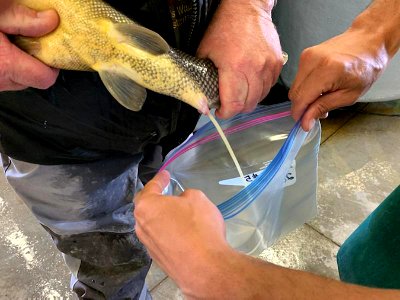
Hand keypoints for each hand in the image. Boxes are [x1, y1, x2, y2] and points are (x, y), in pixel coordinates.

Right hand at [0, 2, 58, 90]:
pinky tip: (1, 46)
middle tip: (28, 39)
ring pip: (17, 78)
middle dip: (35, 59)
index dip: (52, 64)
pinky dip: (5, 62)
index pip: (45, 78)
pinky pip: (4, 76)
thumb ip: (21, 17)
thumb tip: (50, 21)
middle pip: (33, 79)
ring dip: (19, 61)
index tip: (50, 47)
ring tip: (10, 40)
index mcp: (5, 65)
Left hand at [134, 171, 231, 294]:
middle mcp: (141, 226)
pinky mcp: (158, 259)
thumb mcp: (197, 198)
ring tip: (175, 212)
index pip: (151, 187)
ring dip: (161, 216)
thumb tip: (181, 201)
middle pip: (146, 207)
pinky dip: (168, 232)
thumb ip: (185, 195)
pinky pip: (160, 238)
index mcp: (146, 206)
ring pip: (152, 224)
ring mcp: (148, 244)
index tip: (165, 174)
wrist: (205, 267)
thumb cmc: (198, 227)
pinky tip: (181, 232)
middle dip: (156, 198)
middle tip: (166, 191)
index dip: (160, 179)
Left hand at [197, 0, 282, 118]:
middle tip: (228, 103)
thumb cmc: (224, 28)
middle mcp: (254, 69)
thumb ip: (202, 80)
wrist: (247, 8)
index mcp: (235, 67)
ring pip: (260, 97)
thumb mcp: (205, 52)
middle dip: (236, 108)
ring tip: (239, 93)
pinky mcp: (277, 63)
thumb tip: (202, 103)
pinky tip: (250, 83)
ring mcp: (268, 67)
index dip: (226, 113)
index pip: (234, 104)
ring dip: (248, 100)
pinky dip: (259, 89)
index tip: (220, 112)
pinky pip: (268, 86)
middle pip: (248, 104)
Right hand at [289, 28, 389, 130]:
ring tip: (321, 98)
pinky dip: (306, 87)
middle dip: (302, 107)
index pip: (301, 98)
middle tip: (316, 112)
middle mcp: (313, 61)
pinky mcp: (305, 54)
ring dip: (304, 97)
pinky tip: (320, 87)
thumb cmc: (365, 68)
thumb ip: (323, 107)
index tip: (303, 124)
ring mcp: (307, 56)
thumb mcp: (349, 95)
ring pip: (294, 87)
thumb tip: (305, 122)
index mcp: (327, 71)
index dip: (300, 114)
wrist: (368, 41)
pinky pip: (298, 78)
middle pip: (294, 93)